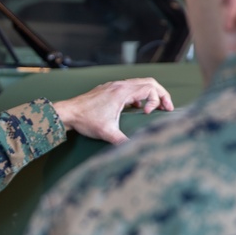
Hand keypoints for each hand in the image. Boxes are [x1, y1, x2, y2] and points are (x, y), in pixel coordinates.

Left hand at [51, 77, 173, 144]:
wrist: (67, 113)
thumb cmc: (85, 119)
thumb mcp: (107, 133)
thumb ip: (123, 142)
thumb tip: (135, 152)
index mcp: (122, 92)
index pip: (150, 88)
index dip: (156, 101)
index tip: (148, 114)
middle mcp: (119, 85)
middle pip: (149, 82)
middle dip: (161, 95)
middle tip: (168, 108)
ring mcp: (114, 86)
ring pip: (139, 84)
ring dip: (150, 95)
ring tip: (155, 108)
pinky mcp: (109, 90)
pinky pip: (130, 88)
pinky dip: (138, 95)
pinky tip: (136, 108)